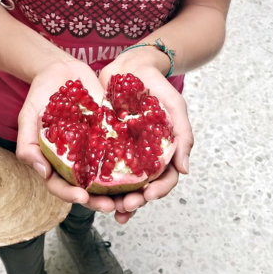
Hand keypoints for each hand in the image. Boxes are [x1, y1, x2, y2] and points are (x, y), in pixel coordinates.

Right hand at [15, 60, 119, 214]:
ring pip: (107, 176)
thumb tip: (42, 173)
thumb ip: (28, 145)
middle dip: (100, 201)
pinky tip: (144, 167)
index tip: (82, 197)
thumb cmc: (40, 94)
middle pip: (87, 188)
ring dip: (119, 189)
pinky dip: (132, 161)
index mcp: (54, 160)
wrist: (61, 69)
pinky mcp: (110, 133)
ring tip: (132, 195)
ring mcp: (94, 147)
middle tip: (113, 206)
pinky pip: (121, 150)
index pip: (61, 186)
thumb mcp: (28, 117)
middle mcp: (76, 159)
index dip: (70, 195)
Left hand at [98, 58, 193, 222]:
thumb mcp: (174, 106)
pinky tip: (87, 189)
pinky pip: (98, 165)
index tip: (148, 195)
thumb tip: (185, 171)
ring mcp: (122, 150)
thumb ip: (182, 135)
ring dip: (115, 199)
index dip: (159, 191)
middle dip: (135, 201)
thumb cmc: (157, 85)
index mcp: (163, 151)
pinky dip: (95, 180)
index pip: (165, 179)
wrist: (130, 65)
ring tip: (106, 207)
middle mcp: (143, 156)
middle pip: (141, 187)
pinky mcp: (102, 142)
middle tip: (125, 205)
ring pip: (120, 183)